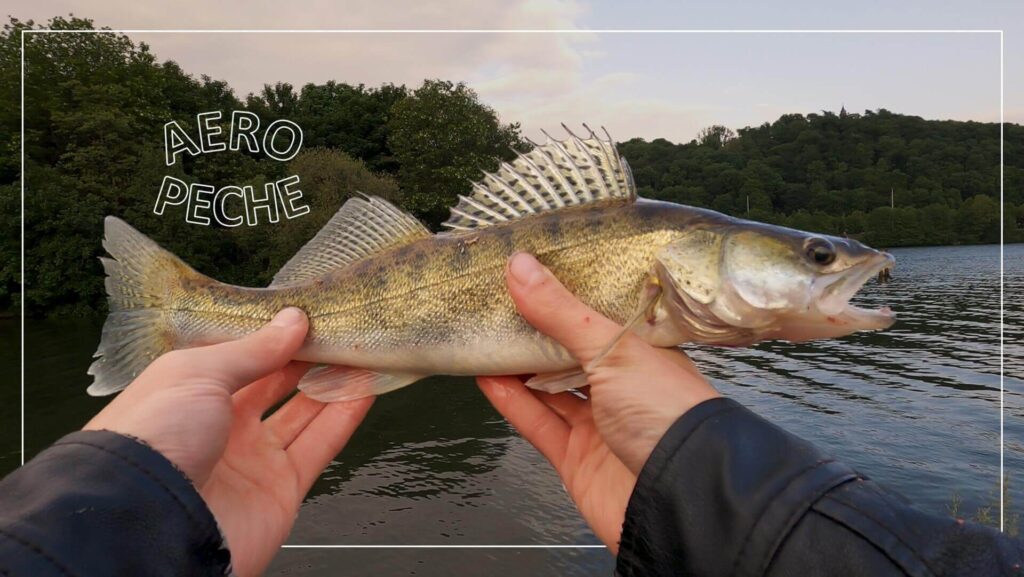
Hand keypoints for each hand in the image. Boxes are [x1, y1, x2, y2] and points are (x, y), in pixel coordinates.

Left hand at [84, 308, 372, 576]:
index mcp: (191, 394)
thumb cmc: (155, 436)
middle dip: (309, 358)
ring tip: (363, 350)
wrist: (148, 521)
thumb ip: (253, 350)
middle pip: (277, 384)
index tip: (310, 313)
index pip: (242, 358)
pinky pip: (320, 446)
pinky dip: (345, 417)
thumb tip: (294, 320)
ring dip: (334, 383)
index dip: (276, 336)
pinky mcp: (282, 489)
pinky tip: (366, 387)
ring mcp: (253, 459)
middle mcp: (222, 425)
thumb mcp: (198, 375)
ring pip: (305, 413)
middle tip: (342, 328)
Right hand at [478, 253, 718, 551]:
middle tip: (496, 302)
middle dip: (535, 331)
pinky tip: (487, 378)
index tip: (532, 270)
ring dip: (516, 366)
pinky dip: (512, 402)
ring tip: (483, 335)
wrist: (681, 498)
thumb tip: (518, 266)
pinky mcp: (578, 459)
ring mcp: (601, 424)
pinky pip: (539, 424)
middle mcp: (625, 385)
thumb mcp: (613, 349)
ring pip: (549, 389)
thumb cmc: (667, 413)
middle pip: (570, 352)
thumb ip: (562, 312)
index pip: (600, 315)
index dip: (567, 293)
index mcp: (645, 351)